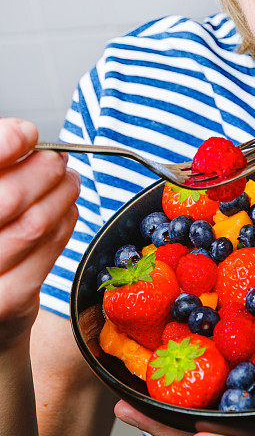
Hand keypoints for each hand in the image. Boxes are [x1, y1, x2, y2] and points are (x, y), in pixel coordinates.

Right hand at [0, 118, 79, 348]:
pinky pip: (47, 252)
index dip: (5, 143)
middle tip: (57, 160)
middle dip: (43, 169)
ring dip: (62, 194)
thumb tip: (24, 135)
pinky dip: (65, 223)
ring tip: (67, 181)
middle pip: (9, 198)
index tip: (27, 134)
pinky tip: (66, 211)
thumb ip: (0, 166)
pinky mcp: (5, 301)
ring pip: (34, 224)